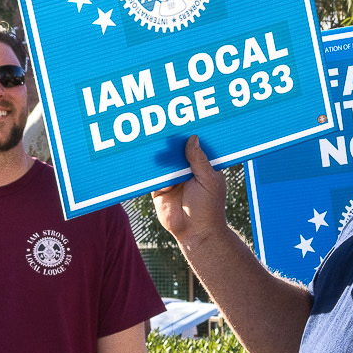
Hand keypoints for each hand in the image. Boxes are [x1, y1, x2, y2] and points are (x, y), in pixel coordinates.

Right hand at [150, 136, 228, 251]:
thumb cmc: (208, 207)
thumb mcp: (208, 180)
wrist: (195, 232)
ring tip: (151, 137)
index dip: (190, 134)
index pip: (196, 146)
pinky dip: (148, 169)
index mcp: (202, 166)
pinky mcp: (158, 189)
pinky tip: (144, 158)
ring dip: (158, 152)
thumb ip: (199, 160)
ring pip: (163, 161)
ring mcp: (171, 179)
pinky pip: (151, 176)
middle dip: (170, 141)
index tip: (185, 120)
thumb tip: (192, 138)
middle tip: (164, 125)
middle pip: (176, 151)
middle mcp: (185, 170)